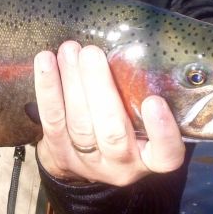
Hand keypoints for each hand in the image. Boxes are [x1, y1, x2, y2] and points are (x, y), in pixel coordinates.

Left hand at [34, 41, 185, 186]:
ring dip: (72, 83)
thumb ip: (143, 96)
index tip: (154, 102)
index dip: (162, 132)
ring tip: (70, 51)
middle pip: (112, 132)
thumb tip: (135, 48)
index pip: (166, 154)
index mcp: (150, 158)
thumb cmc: (124, 127)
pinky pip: (52, 120)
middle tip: (91, 53)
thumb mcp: (144, 122)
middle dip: (100, 89)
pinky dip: (48, 89)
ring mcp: (88, 162)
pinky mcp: (58, 153)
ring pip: (79, 124)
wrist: (85, 161)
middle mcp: (121, 165)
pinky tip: (46, 62)